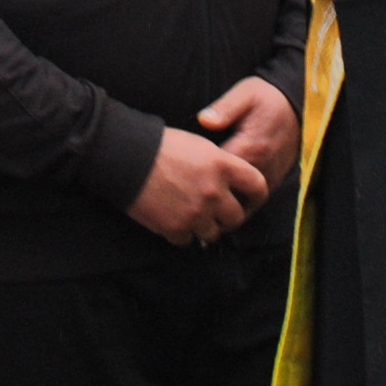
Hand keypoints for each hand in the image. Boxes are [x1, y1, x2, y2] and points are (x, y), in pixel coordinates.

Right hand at [127, 124, 269, 246]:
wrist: (127, 158)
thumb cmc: (160, 145)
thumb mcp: (199, 146)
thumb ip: (221, 166)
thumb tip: (230, 185)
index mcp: (223, 165)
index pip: (258, 186)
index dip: (256, 196)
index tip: (248, 200)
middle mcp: (214, 192)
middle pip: (236, 217)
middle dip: (227, 216)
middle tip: (215, 213)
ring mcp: (196, 213)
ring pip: (213, 234)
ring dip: (204, 227)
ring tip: (191, 217)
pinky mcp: (176, 228)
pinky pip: (188, 240)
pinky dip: (181, 233)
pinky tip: (171, 219)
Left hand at [200, 76, 298, 201]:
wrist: (298, 104)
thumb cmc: (266, 97)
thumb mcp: (244, 94)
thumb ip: (224, 108)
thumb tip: (203, 120)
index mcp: (249, 147)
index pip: (218, 172)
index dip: (198, 175)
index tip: (183, 172)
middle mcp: (261, 166)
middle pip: (230, 193)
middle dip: (209, 192)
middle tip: (188, 191)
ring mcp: (270, 175)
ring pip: (244, 202)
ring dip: (225, 201)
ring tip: (204, 198)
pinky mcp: (275, 178)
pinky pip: (256, 200)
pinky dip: (240, 202)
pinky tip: (224, 196)